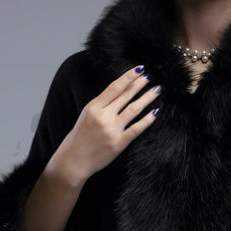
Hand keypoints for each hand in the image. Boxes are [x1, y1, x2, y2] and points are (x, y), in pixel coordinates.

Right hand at [50, 66, 161, 185]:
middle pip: (125, 96)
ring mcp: (111, 130)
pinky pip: (136, 129)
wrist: (73, 161)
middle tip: (149, 77)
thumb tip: (121, 93)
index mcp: (93, 107)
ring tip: (156, 90)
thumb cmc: (79, 138)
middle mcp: (103, 116)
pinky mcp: (118, 143)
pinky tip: (155, 112)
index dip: (128, 77)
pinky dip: (147, 120)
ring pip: (133, 109)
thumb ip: (102, 105)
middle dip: (139, 84)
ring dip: (147, 98)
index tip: (139, 69)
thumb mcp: (86, 115)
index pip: (114, 88)